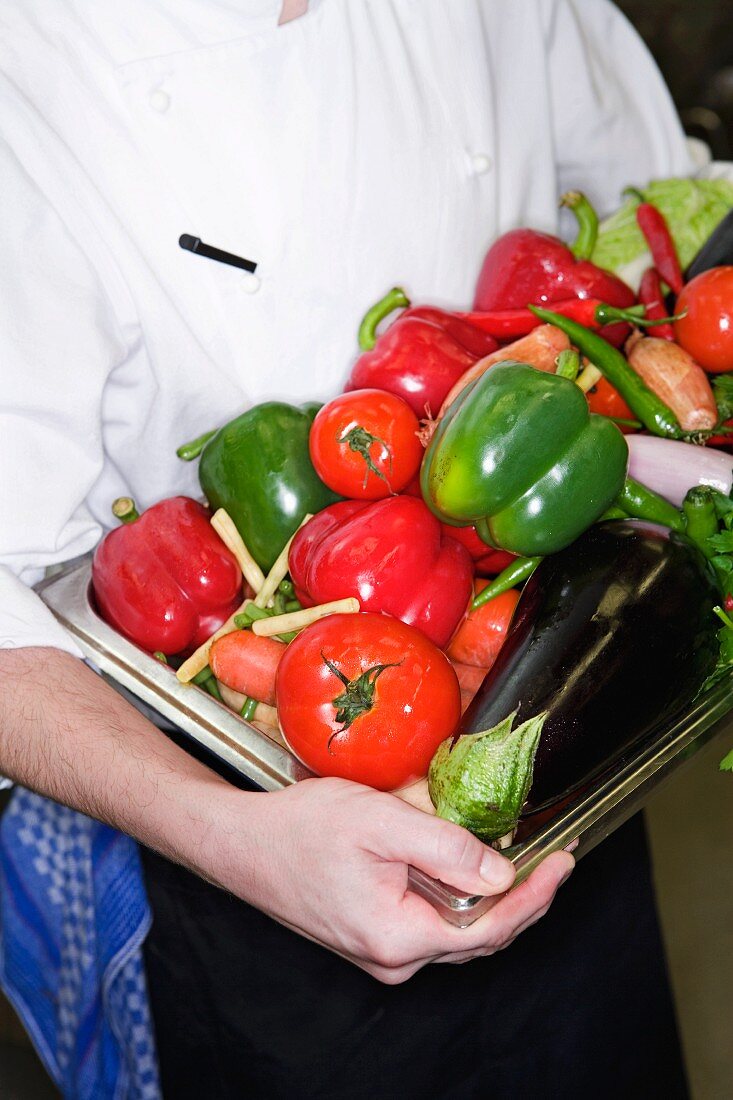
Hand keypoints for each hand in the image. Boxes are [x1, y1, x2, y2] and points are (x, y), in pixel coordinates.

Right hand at [202, 777, 573, 983]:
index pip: (490, 928)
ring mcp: (379, 951)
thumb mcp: (381, 822)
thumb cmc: (300, 829)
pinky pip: (429, 923)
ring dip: (491, 900)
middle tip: (555, 860)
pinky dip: (458, 900)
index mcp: (397, 936)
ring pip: (454, 931)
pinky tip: (468, 871)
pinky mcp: (370, 936)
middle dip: (522, 900)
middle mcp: (391, 957)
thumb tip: (502, 876)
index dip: (536, 896)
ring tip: (523, 862)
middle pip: (478, 937)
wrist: (241, 844)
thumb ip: (445, 849)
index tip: (565, 862)